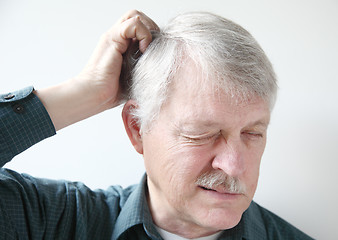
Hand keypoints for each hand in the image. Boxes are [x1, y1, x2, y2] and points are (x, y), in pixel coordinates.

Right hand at [35, 10, 158, 130]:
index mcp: (120, 44)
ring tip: (147, 48)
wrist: (93, 95)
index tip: (155, 51)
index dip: (150, 34)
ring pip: (135, 15)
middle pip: (136, 16)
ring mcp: (113, 36)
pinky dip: (144, 35)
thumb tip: (160, 72)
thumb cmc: (110, 92)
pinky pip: (134, 24)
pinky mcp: (113, 39)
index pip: (138, 26)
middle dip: (151, 28)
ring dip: (148, 29)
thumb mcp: (133, 78)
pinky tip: (142, 50)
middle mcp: (116, 37)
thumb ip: (143, 68)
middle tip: (152, 47)